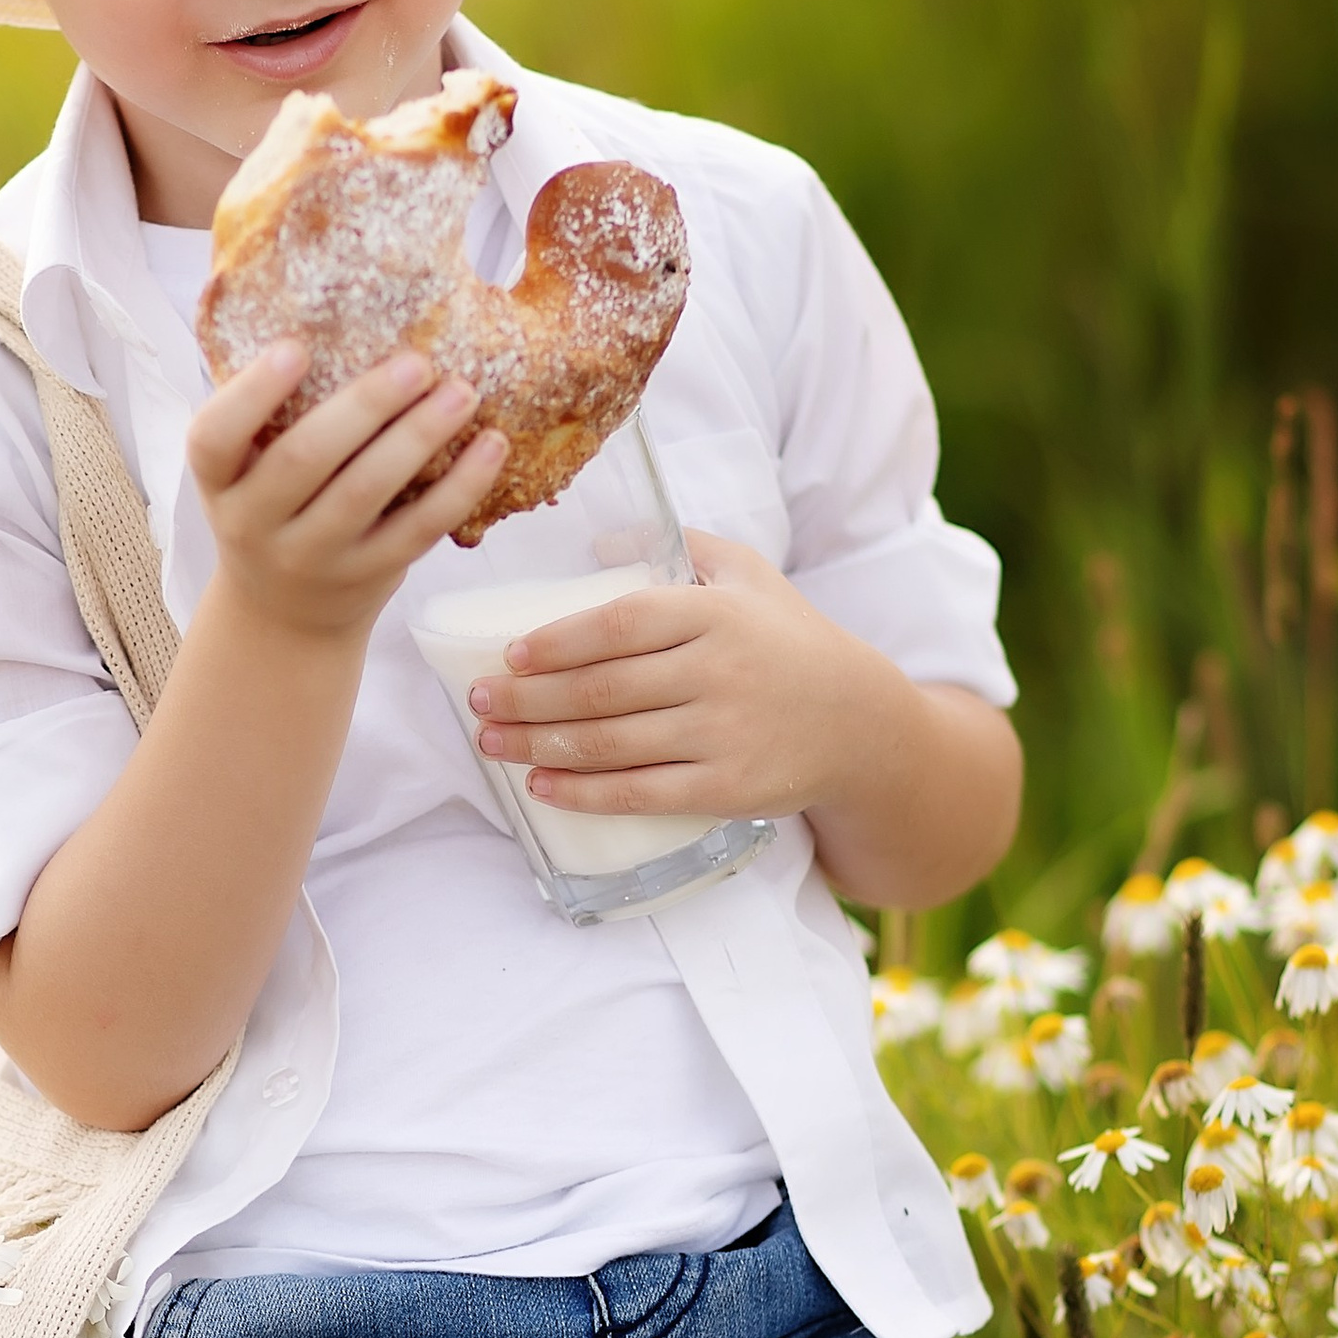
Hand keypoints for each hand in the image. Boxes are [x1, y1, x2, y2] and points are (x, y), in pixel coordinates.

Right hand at [186, 340, 507, 648]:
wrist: (283, 617)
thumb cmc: (273, 513)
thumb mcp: (245, 472)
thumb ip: (271, 415)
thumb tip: (337, 310)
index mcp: (219, 484)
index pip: (214, 439)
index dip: (252, 393)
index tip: (297, 347)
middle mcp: (255, 524)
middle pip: (303, 462)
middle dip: (364, 407)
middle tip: (417, 362)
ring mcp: (313, 558)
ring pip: (365, 494)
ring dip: (418, 438)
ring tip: (462, 391)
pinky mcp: (368, 577)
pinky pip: (418, 530)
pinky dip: (459, 488)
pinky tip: (490, 446)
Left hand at [466, 531, 874, 822]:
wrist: (858, 722)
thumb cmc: (788, 640)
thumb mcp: (750, 575)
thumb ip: (683, 548)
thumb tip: (598, 543)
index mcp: (716, 613)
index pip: (621, 624)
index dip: (559, 641)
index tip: (511, 652)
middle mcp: (717, 672)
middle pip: (603, 689)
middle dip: (528, 698)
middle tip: (479, 701)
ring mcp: (722, 734)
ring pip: (612, 743)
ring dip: (540, 746)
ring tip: (493, 743)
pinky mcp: (726, 788)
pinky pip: (640, 793)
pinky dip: (584, 794)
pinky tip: (542, 787)